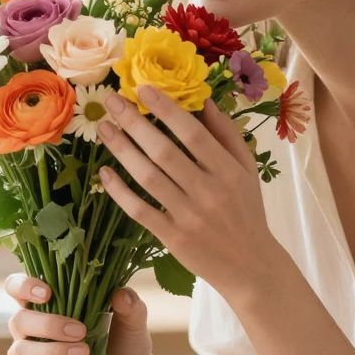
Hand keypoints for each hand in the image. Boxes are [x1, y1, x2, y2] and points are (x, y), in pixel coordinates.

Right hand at [4, 277, 153, 354]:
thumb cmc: (125, 343)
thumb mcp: (133, 323)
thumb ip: (130, 306)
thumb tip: (121, 294)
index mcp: (47, 304)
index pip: (17, 287)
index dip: (23, 286)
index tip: (47, 293)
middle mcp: (31, 329)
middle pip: (19, 320)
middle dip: (47, 325)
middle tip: (80, 331)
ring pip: (19, 350)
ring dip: (50, 351)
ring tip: (83, 354)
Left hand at [97, 86, 282, 295]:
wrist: (250, 265)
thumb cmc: (247, 210)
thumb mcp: (247, 169)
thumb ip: (227, 134)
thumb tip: (204, 100)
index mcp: (228, 171)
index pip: (193, 134)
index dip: (167, 110)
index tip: (143, 89)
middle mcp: (208, 192)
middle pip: (164, 152)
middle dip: (135, 123)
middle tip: (112, 101)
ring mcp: (188, 216)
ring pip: (148, 178)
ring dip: (122, 151)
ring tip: (104, 129)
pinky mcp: (173, 238)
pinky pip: (140, 210)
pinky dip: (119, 191)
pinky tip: (104, 172)